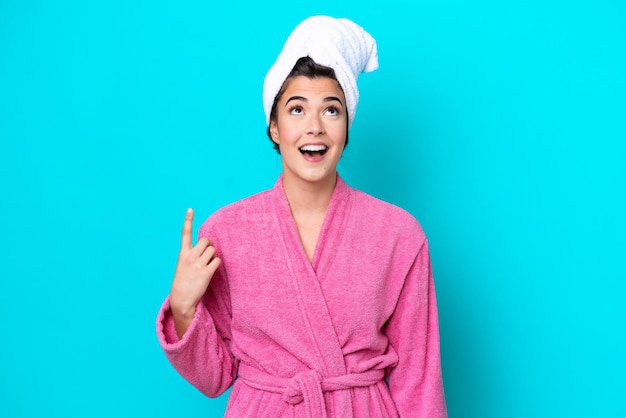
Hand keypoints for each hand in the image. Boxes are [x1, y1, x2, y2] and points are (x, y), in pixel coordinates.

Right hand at [169, 208, 220, 337]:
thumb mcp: (183, 266)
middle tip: (208, 254)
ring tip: (207, 265)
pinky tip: (211, 271)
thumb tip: (207, 246)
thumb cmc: (183, 282)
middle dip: (210, 245)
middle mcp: (190, 257)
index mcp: (182, 254)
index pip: (185, 234)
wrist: (182, 299)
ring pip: (213, 250)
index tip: (190, 209)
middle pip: (206, 241)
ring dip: (213, 256)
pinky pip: (217, 261)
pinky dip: (216, 264)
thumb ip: (192, 255)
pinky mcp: (206, 272)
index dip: (188, 220)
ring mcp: (198, 264)